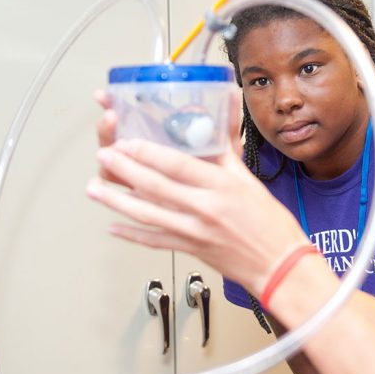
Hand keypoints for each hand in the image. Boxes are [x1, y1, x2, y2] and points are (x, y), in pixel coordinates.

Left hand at [86, 91, 309, 294]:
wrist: (280, 265)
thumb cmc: (269, 222)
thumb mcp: (249, 178)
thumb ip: (227, 146)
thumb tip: (223, 107)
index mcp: (222, 185)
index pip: (179, 165)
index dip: (148, 154)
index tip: (127, 142)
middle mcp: (206, 208)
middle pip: (157, 187)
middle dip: (124, 171)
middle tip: (103, 157)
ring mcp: (196, 231)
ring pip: (148, 215)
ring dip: (117, 201)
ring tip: (94, 189)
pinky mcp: (191, 250)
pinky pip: (156, 241)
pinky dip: (132, 234)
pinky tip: (113, 226)